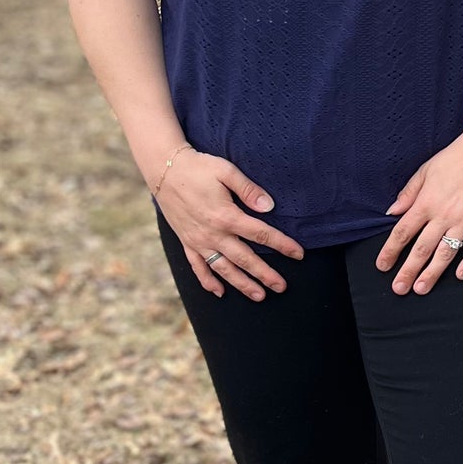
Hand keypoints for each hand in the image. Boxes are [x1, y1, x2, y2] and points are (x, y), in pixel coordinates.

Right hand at [156, 148, 304, 299]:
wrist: (164, 170)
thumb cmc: (199, 167)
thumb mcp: (226, 171)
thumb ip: (249, 189)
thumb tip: (269, 206)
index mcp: (226, 216)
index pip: (261, 234)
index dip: (282, 245)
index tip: (299, 254)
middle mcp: (213, 234)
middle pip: (245, 259)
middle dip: (265, 275)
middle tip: (282, 287)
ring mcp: (199, 241)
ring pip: (224, 269)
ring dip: (242, 284)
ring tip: (259, 296)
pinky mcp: (186, 242)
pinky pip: (198, 267)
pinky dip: (208, 282)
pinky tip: (219, 292)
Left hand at [376, 132, 462, 292]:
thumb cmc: (455, 158)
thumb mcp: (425, 170)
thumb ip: (408, 193)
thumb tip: (392, 212)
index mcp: (427, 202)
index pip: (403, 232)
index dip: (390, 251)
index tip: (382, 266)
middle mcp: (444, 214)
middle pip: (422, 248)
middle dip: (408, 270)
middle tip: (399, 289)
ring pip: (446, 252)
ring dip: (433, 273)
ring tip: (421, 288)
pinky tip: (460, 275)